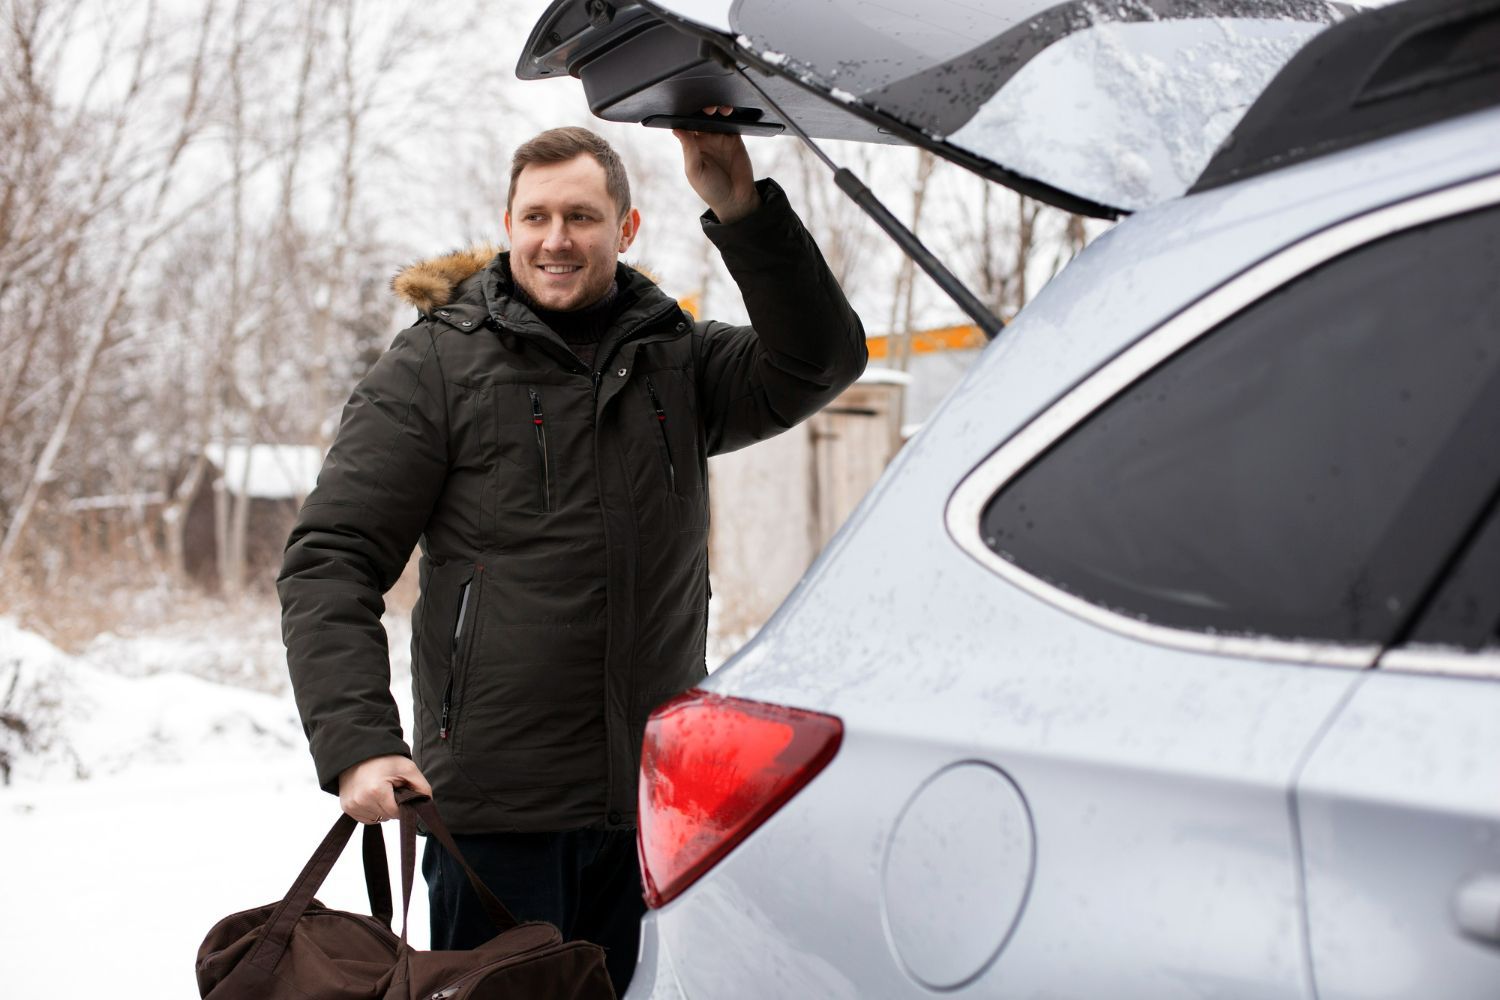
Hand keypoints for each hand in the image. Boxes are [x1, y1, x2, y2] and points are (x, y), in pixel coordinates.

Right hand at [337, 754, 431, 823]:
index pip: (396, 813)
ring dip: (382, 809)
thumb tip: (427, 807)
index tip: (401, 791)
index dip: (403, 804)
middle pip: (387, 816)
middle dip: (392, 805)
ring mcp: (351, 805)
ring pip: (377, 819)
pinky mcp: (346, 807)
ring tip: (380, 790)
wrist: (359, 752)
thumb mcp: (408, 769)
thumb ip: (422, 788)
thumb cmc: (385, 759)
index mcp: (376, 791)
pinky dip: (372, 810)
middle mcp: (360, 801)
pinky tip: (372, 796)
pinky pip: (366, 818)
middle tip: (390, 787)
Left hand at [672, 106, 760, 223]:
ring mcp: (721, 138)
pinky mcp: (735, 138)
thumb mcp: (695, 171)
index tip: (687, 107)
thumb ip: (689, 149)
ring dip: (717, 109)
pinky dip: (731, 114)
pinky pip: (733, 121)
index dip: (686, 114)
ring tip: (719, 109)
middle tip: (707, 109)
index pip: (686, 125)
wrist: (736, 200)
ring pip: (717, 116)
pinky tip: (729, 111)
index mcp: (692, 146)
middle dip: (703, 108)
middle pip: (702, 117)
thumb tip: (676, 129)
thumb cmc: (711, 190)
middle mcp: (706, 140)